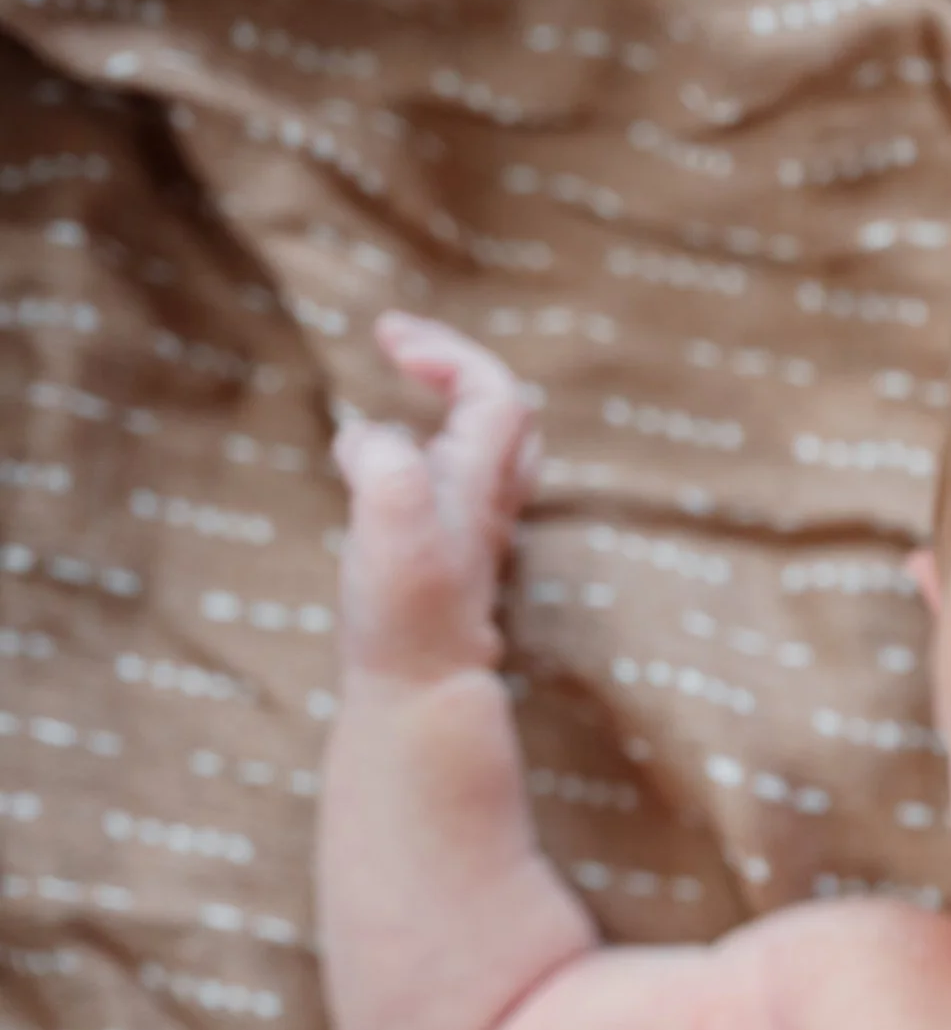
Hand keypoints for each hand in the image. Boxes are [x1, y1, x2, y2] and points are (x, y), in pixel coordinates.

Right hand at [331, 312, 538, 687]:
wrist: (422, 692)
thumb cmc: (407, 616)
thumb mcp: (391, 530)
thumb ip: (385, 468)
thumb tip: (366, 435)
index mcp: (476, 485)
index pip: (494, 392)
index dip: (450, 352)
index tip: (389, 337)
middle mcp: (485, 504)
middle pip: (505, 413)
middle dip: (457, 365)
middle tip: (398, 341)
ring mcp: (471, 533)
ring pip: (486, 450)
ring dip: (450, 404)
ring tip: (400, 381)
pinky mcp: (447, 560)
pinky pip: (452, 484)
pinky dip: (425, 450)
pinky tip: (380, 461)